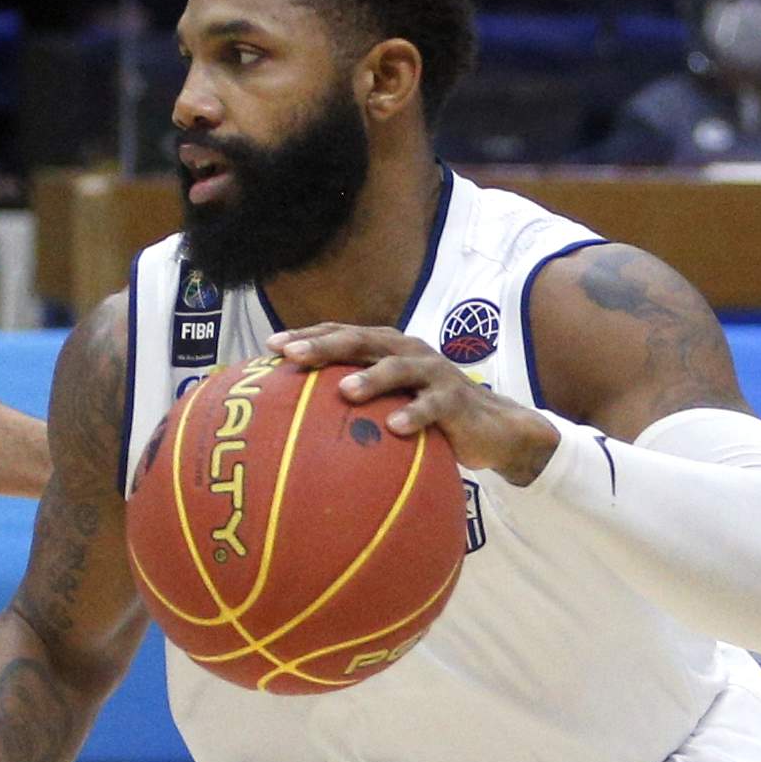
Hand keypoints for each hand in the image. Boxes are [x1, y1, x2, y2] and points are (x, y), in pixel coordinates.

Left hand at [271, 324, 561, 484]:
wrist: (491, 428)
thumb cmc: (425, 415)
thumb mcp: (387, 404)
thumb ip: (350, 404)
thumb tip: (292, 424)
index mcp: (383, 348)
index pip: (339, 333)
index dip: (306, 336)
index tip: (270, 346)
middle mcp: (405, 351)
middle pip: (361, 341)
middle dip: (325, 346)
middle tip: (293, 357)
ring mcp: (432, 372)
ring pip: (397, 368)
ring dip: (371, 377)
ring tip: (345, 391)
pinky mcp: (455, 398)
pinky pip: (433, 406)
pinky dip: (414, 414)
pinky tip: (395, 427)